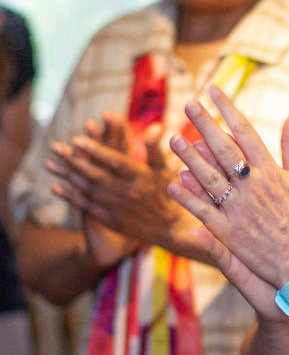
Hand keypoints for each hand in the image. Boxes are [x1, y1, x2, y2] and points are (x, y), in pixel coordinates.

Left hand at [46, 111, 195, 258]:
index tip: (77, 138)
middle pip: (96, 174)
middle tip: (55, 146)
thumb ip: (154, 148)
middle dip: (74, 160)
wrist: (171, 228)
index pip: (115, 161)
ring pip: (88, 189)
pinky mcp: (112, 220)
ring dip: (68, 176)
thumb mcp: (164, 169)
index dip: (96, 150)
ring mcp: (118, 207)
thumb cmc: (169, 192)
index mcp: (141, 176)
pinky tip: (56, 187)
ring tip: (50, 163)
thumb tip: (153, 126)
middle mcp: (128, 192)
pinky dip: (71, 197)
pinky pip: (88, 207)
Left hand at [167, 86, 288, 313]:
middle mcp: (253, 187)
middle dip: (205, 124)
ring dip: (189, 157)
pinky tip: (172, 181)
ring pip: (209, 177)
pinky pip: (203, 211)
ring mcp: (239, 210)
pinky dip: (187, 196)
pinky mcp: (229, 233)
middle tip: (187, 104)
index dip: (228, 110)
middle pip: (224, 149)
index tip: (214, 91)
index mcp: (272, 171)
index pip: (246, 132)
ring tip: (173, 137)